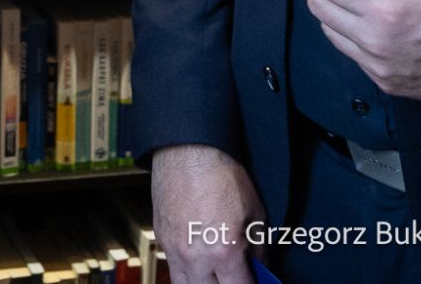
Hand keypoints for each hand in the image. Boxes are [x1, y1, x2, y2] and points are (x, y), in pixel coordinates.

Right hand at [153, 144, 263, 283]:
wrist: (188, 149)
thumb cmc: (221, 174)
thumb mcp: (254, 213)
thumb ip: (257, 248)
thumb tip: (258, 266)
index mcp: (224, 250)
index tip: (256, 280)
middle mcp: (196, 256)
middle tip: (236, 275)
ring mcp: (174, 249)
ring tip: (216, 274)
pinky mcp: (161, 237)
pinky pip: (173, 267)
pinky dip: (188, 271)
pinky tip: (200, 260)